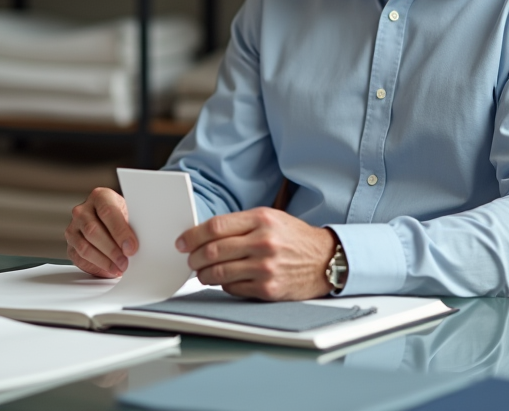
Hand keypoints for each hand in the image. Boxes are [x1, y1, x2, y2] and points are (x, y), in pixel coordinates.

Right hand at [64, 187, 136, 277]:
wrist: (109, 221)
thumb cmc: (121, 217)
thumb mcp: (130, 214)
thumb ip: (131, 226)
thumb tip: (133, 246)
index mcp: (100, 196)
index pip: (107, 212)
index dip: (120, 232)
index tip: (131, 247)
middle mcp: (82, 210)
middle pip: (93, 231)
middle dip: (112, 250)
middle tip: (125, 262)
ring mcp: (73, 227)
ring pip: (85, 247)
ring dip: (104, 261)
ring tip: (119, 268)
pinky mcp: (70, 244)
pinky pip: (79, 258)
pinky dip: (96, 267)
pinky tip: (109, 269)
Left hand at [175, 207, 336, 299]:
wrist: (326, 260)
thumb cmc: (294, 238)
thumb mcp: (270, 218)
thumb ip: (239, 224)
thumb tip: (203, 235)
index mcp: (261, 219)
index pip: (215, 227)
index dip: (192, 235)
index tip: (183, 242)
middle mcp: (263, 242)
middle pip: (212, 251)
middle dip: (194, 257)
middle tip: (190, 259)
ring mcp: (265, 267)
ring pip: (218, 273)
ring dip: (203, 274)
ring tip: (203, 273)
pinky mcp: (268, 289)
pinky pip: (232, 288)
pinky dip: (223, 285)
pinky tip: (225, 280)